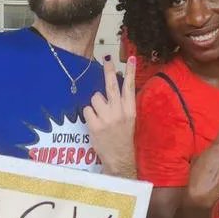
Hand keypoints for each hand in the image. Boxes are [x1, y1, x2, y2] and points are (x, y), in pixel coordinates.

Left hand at [83, 55, 136, 177]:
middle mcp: (119, 112)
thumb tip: (112, 86)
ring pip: (95, 98)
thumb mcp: (129, 120)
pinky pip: (87, 110)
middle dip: (109, 71)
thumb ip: (122, 104)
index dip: (130, 72)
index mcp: (130, 110)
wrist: (119, 159)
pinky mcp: (95, 125)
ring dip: (95, 104)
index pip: (130, 87)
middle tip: (106, 60)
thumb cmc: (122, 138)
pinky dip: (88, 115)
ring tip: (100, 115)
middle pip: (112, 85)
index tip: (132, 58)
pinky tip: (94, 123)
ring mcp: (107, 118)